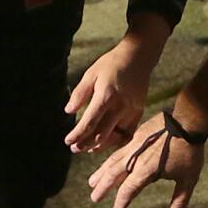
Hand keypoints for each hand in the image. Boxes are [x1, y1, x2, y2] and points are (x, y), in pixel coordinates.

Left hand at [65, 38, 153, 153]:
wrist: (137, 59)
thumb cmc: (110, 65)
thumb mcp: (90, 75)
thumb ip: (79, 94)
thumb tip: (68, 111)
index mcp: (105, 96)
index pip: (89, 122)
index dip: (77, 134)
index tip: (67, 141)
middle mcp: (120, 107)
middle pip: (102, 134)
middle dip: (86, 144)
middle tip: (74, 149)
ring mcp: (132, 111)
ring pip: (115, 136)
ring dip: (100, 145)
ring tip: (87, 149)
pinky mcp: (139, 113)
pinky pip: (128, 133)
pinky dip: (116, 141)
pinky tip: (106, 142)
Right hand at [88, 112, 204, 207]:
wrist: (186, 122)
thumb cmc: (190, 152)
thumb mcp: (188, 179)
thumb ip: (179, 200)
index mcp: (146, 170)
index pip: (128, 189)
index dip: (121, 202)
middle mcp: (136, 158)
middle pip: (113, 174)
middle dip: (103, 187)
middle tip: (94, 197)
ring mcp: (134, 146)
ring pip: (113, 161)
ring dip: (102, 172)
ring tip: (92, 181)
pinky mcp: (136, 137)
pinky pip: (118, 150)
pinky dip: (110, 159)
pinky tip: (108, 162)